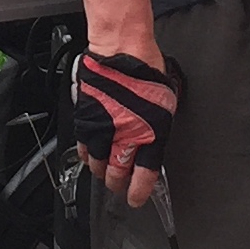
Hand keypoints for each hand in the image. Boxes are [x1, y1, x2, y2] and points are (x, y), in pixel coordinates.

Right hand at [76, 37, 178, 210]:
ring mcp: (102, 129)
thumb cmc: (146, 72)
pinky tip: (93, 154)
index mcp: (149, 136)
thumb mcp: (165, 106)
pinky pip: (84, 147)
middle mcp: (124, 137)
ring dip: (103, 171)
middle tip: (120, 185)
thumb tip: (152, 144)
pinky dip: (88, 155)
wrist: (122, 50)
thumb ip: (158, 130)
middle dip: (119, 184)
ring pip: (98, 164)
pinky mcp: (86, 119)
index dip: (139, 192)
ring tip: (106, 171)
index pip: (143, 176)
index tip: (136, 198)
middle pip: (117, 175)